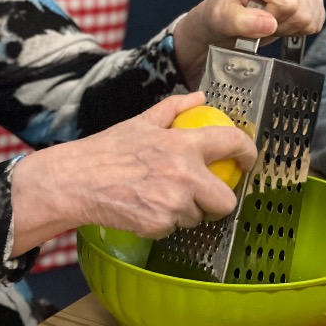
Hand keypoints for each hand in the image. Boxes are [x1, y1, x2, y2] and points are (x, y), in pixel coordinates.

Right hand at [11, 93, 257, 248]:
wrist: (77, 181)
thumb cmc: (107, 151)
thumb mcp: (141, 122)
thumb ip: (175, 108)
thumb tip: (200, 97)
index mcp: (183, 144)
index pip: (232, 143)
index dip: (248, 152)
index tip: (247, 159)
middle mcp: (184, 175)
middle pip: (226, 200)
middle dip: (219, 201)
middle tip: (204, 196)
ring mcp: (173, 204)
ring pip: (198, 217)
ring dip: (186, 211)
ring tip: (159, 197)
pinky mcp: (159, 225)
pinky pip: (174, 228)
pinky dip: (164, 222)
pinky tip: (145, 208)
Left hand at [173, 0, 324, 86]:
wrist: (228, 15)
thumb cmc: (222, 13)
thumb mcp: (222, 18)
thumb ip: (241, 21)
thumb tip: (268, 24)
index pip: (285, 3)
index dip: (270, 19)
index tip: (254, 19)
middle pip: (300, 10)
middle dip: (280, 25)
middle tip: (261, 22)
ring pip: (310, 17)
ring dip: (289, 27)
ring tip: (269, 20)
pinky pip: (316, 20)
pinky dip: (300, 28)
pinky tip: (282, 21)